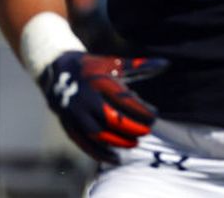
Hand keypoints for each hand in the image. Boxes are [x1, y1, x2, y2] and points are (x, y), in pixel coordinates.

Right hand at [39, 52, 167, 162]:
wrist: (57, 71)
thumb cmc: (94, 67)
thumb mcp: (114, 63)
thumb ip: (140, 66)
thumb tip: (166, 64)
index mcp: (98, 82)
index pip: (123, 100)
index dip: (140, 110)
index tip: (155, 115)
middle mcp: (84, 99)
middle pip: (110, 119)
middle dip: (130, 127)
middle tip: (147, 131)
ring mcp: (74, 114)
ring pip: (96, 134)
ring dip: (117, 142)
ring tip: (134, 144)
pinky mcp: (67, 125)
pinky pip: (83, 143)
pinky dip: (99, 153)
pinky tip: (115, 159)